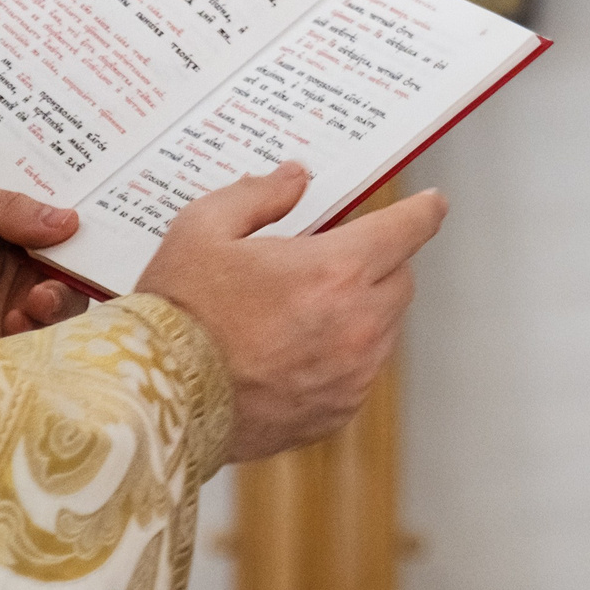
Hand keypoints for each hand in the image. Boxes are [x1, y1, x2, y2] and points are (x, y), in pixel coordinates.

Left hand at [0, 183, 89, 336]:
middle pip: (70, 256)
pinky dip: (41, 326)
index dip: (79, 212)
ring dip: (62, 296)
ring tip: (38, 299)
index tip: (100, 214)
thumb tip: (69, 220)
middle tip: (72, 265)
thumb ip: (5, 207)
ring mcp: (11, 295)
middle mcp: (14, 255)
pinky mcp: (4, 332)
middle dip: (80, 260)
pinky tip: (16, 320)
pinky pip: (44, 332)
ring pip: (66, 294)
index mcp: (3, 218)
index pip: (53, 212)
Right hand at [137, 164, 449, 462]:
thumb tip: (295, 178)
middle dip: (378, 262)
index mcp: (334, 271)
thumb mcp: (203, 229)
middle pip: (400, 279)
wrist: (158, 401)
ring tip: (303, 309)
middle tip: (331, 259)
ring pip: (383, 328)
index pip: (405, 230)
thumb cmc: (178, 313)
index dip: (422, 212)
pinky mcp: (338, 411)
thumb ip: (258, 194)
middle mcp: (357, 325)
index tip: (432, 204)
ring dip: (361, 310)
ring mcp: (352, 374)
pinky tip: (293, 351)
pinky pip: (360, 372)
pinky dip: (342, 356)